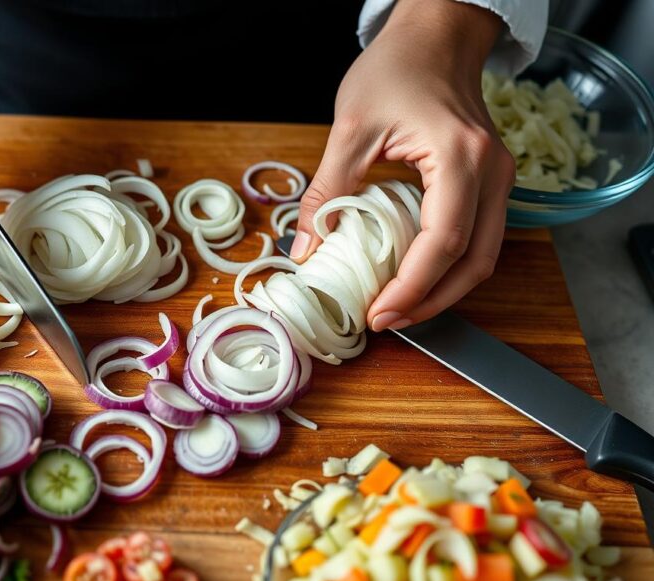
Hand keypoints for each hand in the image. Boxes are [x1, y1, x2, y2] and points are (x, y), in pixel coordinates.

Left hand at [289, 0, 514, 331]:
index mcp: (460, 156)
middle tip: (386, 321)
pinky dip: (449, 266)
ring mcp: (499, 177)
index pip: (444, 240)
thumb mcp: (350, 129)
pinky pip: (479, 237)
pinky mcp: (491, 181)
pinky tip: (413, 277)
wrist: (435, 37)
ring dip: (444, 290)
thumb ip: (326, 192)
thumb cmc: (396, 69)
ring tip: (398, 308)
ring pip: (483, 256)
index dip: (412, 286)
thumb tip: (304, 249)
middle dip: (431, 301)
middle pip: (475, 261)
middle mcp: (492, 170)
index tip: (379, 313)